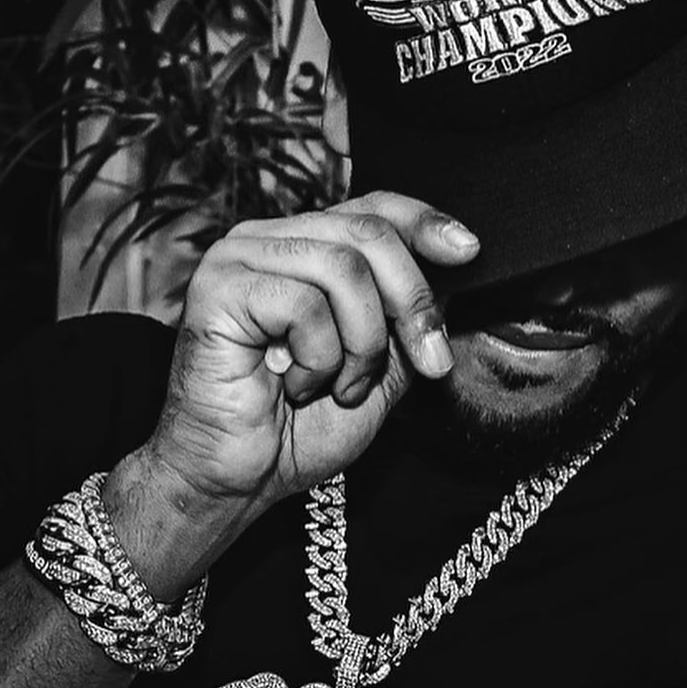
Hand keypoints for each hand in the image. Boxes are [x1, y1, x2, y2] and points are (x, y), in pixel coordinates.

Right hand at [145, 192, 478, 517]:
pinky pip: (303, 304)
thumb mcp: (381, 367)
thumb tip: (454, 272)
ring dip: (363, 343)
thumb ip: (409, 317)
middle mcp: (268, 240)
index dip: (425, 223)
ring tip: (342, 385)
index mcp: (304, 248)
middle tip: (429, 360)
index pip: (373, 207)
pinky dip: (318, 358)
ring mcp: (237, 259)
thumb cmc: (299, 427)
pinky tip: (293, 384)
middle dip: (412, 302)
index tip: (469, 252)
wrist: (239, 480)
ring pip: (342, 267)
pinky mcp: (217, 289)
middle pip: (367, 232)